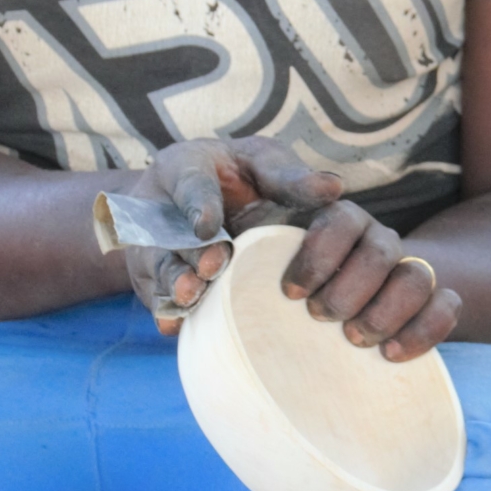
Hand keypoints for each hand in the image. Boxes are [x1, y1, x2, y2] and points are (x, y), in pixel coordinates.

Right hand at [122, 138, 342, 333]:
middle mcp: (162, 208)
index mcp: (187, 168)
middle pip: (174, 233)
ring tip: (190, 294)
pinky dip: (167, 313)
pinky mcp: (156, 282)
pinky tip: (176, 326)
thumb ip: (289, 177)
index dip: (196, 202)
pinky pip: (158, 299)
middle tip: (213, 265)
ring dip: (176, 282)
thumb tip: (334, 188)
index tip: (207, 224)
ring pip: (162, 268)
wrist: (195, 203)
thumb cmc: (240, 178)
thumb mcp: (262, 164)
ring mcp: (156, 248)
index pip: (189, 182)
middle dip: (192, 251)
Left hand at [281, 202, 461, 362]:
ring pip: (416, 279)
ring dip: (383, 314)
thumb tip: (296, 205)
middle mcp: (380, 240)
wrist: (328, 303)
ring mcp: (409, 269)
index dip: (318, 257)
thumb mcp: (268, 246)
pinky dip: (422, 331)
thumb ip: (274, 212)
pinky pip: (447, 306)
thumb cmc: (291, 279)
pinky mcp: (433, 301)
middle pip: (380, 254)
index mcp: (343, 221)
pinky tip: (391, 353)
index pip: (343, 221)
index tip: (292, 293)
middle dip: (346, 293)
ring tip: (353, 338)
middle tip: (319, 317)